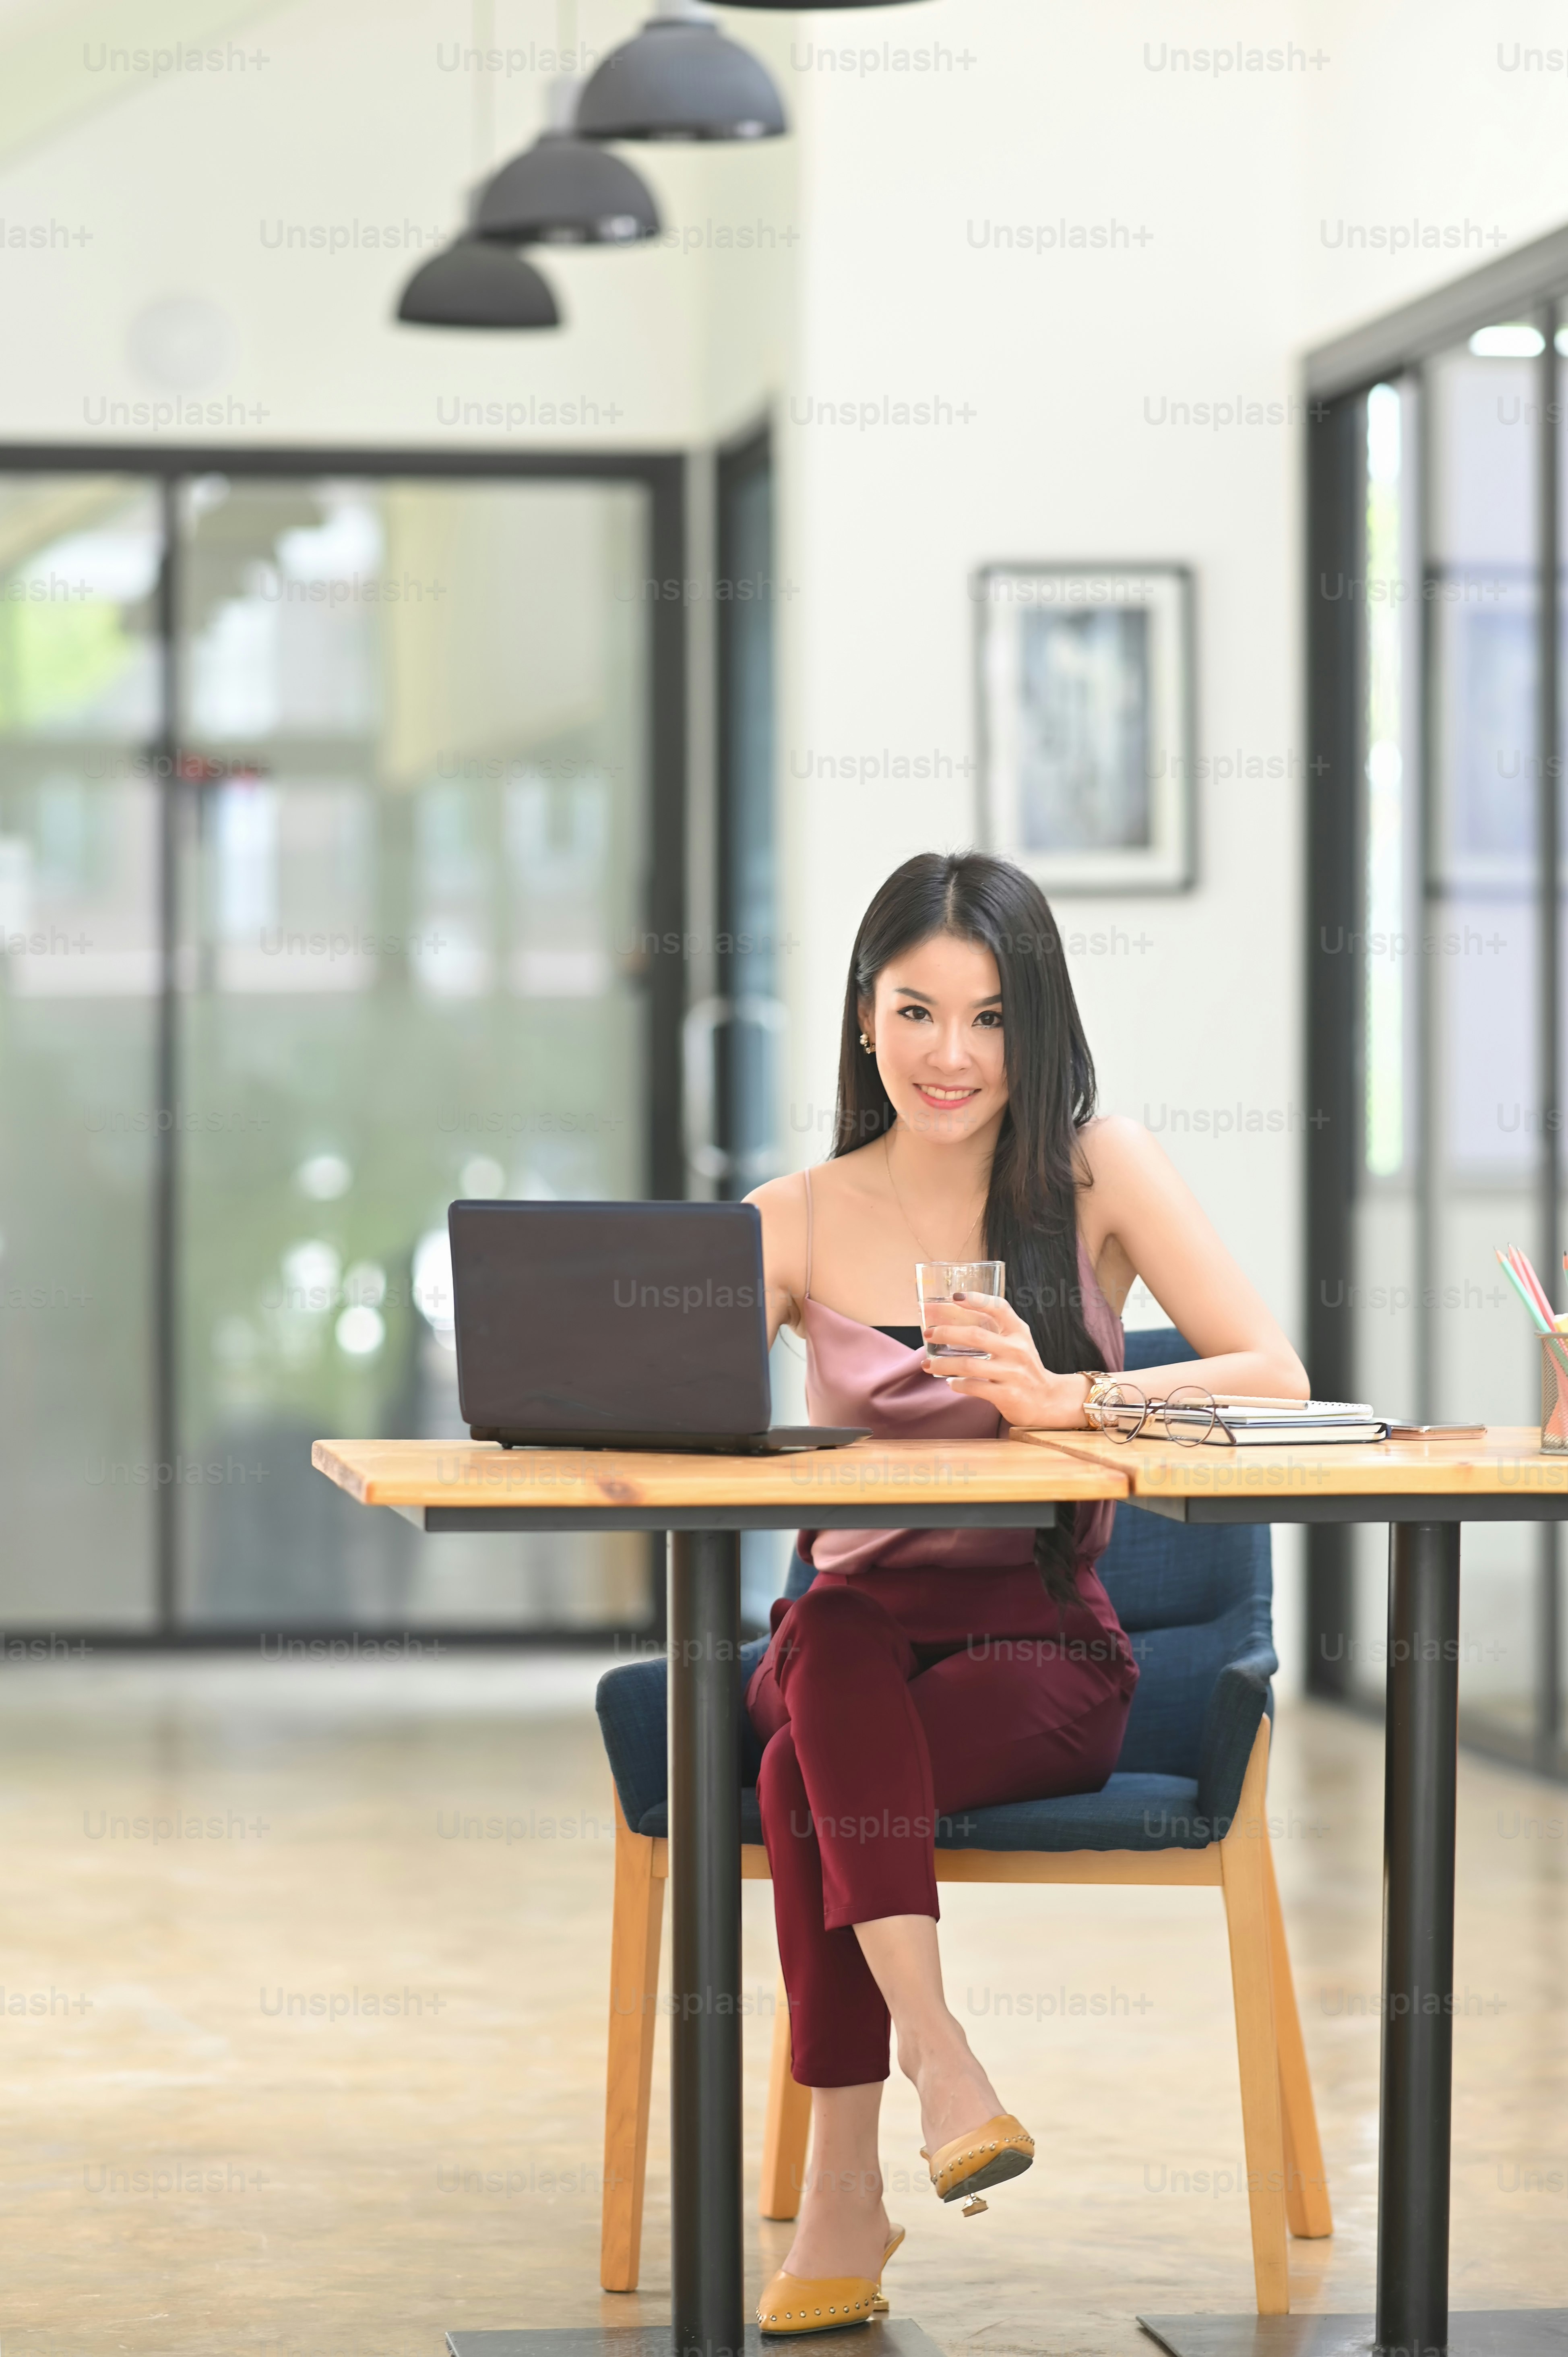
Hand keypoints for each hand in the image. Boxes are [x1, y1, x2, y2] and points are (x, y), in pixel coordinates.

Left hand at [921, 1293, 1089, 1428]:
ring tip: (928, 1363)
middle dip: (946, 1332)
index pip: (999, 1308)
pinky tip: (950, 1382)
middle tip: (928, 1334)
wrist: (1047, 1400)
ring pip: (969, 1365)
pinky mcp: (1007, 1395)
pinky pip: (974, 1387)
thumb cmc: (1023, 1368)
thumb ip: (995, 1331)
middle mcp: (1017, 1350)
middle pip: (975, 1335)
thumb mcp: (1017, 1343)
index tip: (954, 1296)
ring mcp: (1013, 1373)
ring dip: (943, 1363)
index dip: (977, 1299)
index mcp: (1019, 1332)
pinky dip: (957, 1384)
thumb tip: (951, 1321)